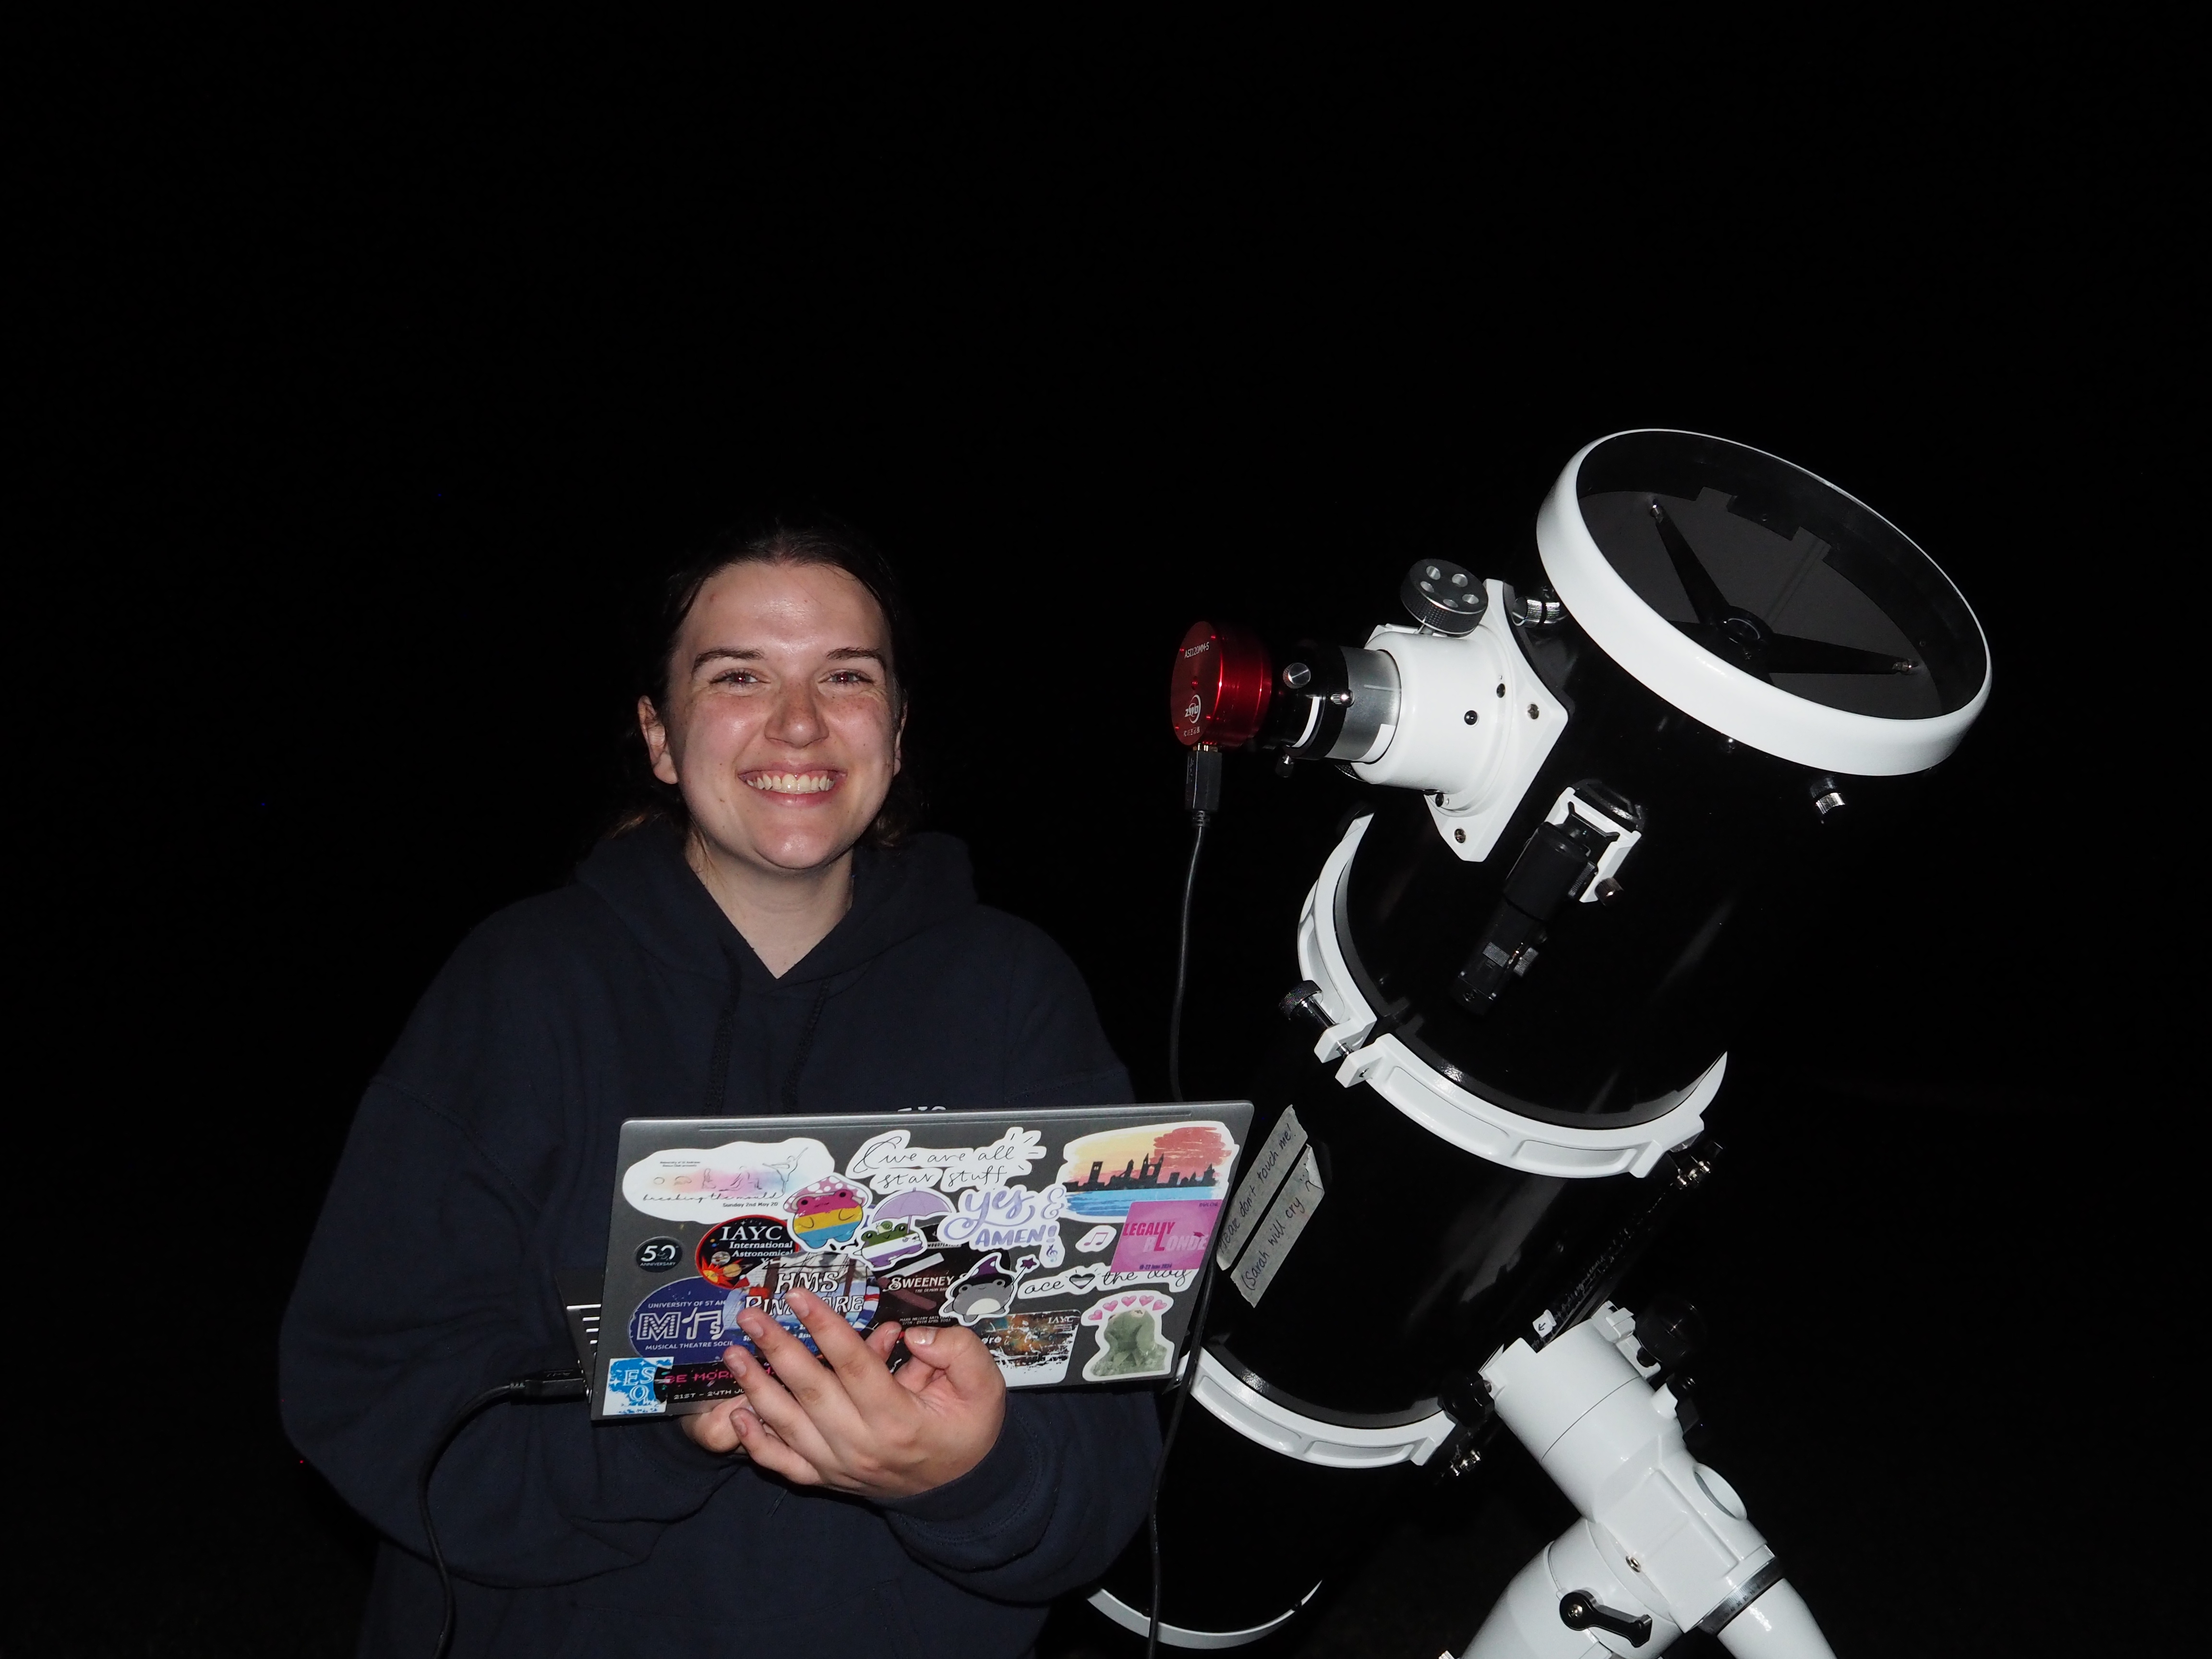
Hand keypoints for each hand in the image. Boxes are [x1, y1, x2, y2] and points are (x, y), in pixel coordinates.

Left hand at [716, 1291, 1005, 1497]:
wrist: (963, 1490)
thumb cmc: (970, 1430)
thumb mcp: (983, 1386)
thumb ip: (957, 1352)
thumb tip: (910, 1335)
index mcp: (899, 1419)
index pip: (853, 1363)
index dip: (824, 1326)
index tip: (798, 1295)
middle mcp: (862, 1444)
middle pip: (811, 1389)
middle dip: (776, 1347)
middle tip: (751, 1315)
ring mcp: (840, 1466)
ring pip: (788, 1424)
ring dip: (756, 1386)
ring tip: (733, 1353)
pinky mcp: (829, 1478)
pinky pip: (784, 1464)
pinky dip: (757, 1442)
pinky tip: (738, 1415)